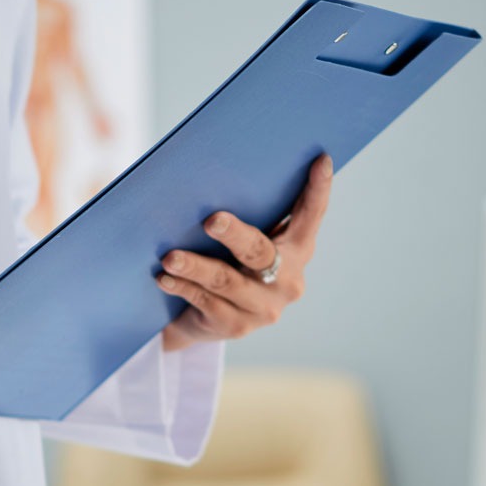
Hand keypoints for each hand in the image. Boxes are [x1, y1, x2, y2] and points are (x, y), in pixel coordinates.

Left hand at [158, 153, 332, 352]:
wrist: (209, 320)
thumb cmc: (232, 262)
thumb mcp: (247, 241)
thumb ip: (252, 216)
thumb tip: (218, 173)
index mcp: (298, 251)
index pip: (311, 217)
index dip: (318, 190)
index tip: (321, 159)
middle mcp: (288, 281)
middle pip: (260, 252)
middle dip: (235, 235)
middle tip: (212, 220)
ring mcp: (263, 308)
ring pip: (225, 280)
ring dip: (195, 266)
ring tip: (170, 257)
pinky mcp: (236, 327)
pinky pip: (206, 302)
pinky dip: (183, 287)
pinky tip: (164, 278)